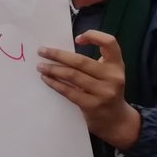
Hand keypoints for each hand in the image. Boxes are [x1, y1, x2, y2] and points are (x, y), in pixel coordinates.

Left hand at [38, 30, 141, 150]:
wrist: (116, 120)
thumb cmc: (106, 90)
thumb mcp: (108, 74)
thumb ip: (93, 63)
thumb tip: (60, 52)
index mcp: (116, 65)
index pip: (110, 43)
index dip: (93, 36)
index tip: (76, 39)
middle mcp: (113, 77)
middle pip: (81, 61)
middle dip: (58, 55)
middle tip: (41, 51)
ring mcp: (103, 92)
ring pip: (72, 75)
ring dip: (53, 69)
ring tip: (40, 66)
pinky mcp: (92, 105)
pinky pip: (68, 91)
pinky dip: (54, 83)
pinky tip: (45, 79)